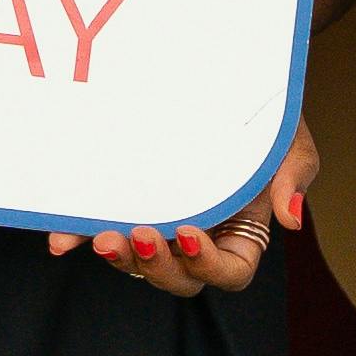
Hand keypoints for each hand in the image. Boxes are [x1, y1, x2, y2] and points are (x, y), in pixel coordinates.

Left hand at [50, 129, 310, 297]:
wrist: (225, 77)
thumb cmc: (266, 115)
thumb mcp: (289, 141)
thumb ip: (293, 178)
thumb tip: (292, 219)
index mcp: (241, 232)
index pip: (229, 272)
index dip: (209, 265)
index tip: (190, 232)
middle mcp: (199, 236)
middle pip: (178, 277)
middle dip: (156, 266)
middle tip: (142, 234)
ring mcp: (161, 220)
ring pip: (138, 261)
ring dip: (119, 258)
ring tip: (101, 238)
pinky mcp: (127, 201)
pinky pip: (101, 227)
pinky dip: (79, 236)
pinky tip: (62, 239)